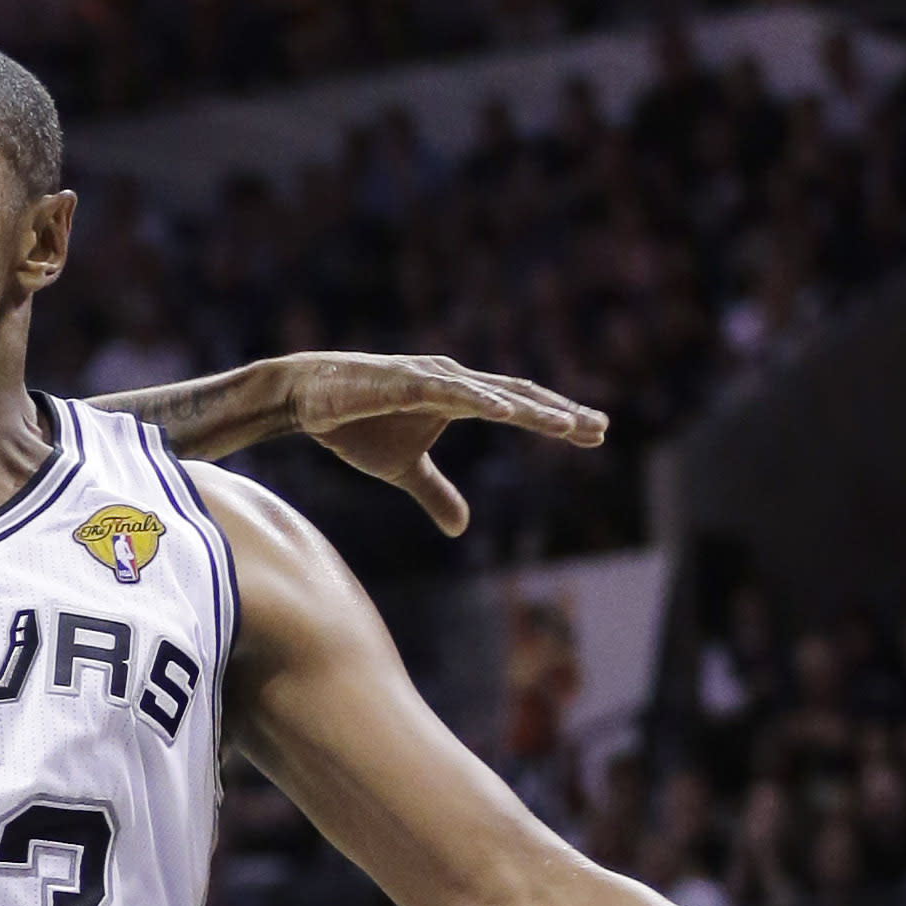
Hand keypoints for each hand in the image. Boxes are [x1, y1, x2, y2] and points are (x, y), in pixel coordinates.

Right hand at [275, 354, 605, 535]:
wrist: (305, 400)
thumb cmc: (355, 425)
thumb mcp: (402, 470)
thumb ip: (436, 492)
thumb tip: (462, 528)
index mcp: (458, 397)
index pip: (518, 405)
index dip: (555, 419)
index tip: (595, 435)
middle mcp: (452, 380)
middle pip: (518, 395)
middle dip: (560, 412)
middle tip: (601, 428)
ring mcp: (429, 376)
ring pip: (491, 392)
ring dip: (530, 409)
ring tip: (566, 424)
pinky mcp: (402, 380)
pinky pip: (447, 390)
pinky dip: (478, 398)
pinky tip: (505, 411)